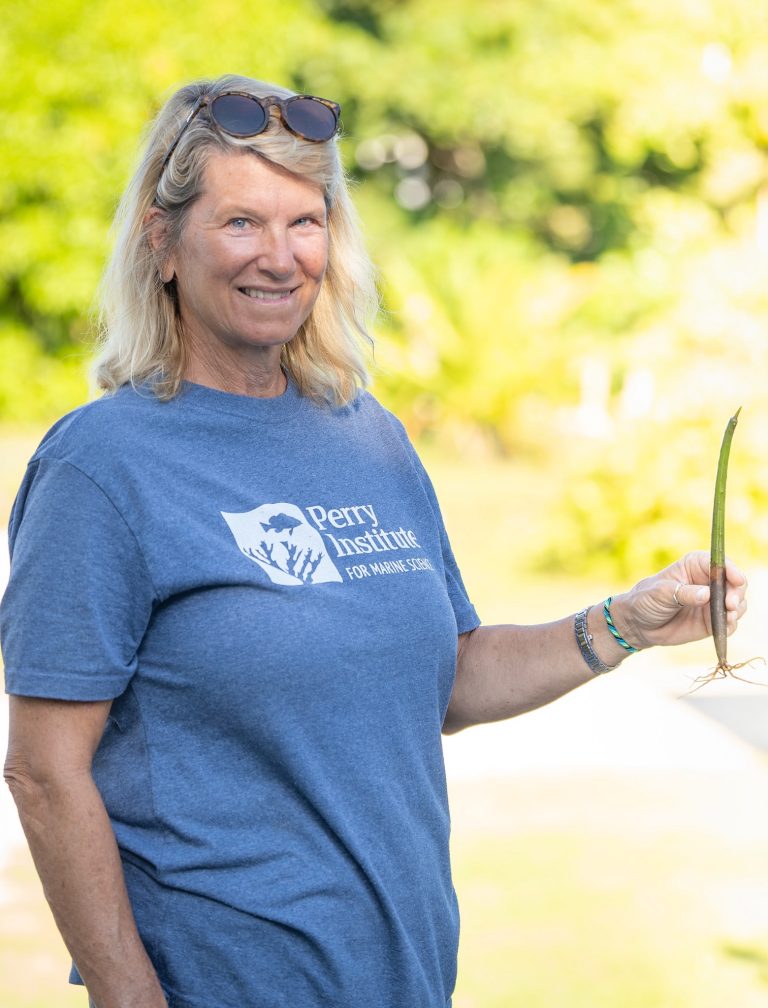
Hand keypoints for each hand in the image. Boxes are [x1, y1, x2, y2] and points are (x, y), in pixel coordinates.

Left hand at [612, 550, 747, 649]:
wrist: (638, 625)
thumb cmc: (646, 600)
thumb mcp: (660, 593)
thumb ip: (683, 593)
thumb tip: (707, 595)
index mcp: (695, 566)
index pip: (719, 563)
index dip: (731, 570)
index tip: (736, 580)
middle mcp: (708, 582)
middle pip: (735, 583)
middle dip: (737, 593)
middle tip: (730, 604)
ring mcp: (712, 602)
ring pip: (737, 602)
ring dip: (737, 609)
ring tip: (728, 617)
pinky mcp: (712, 621)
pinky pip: (729, 622)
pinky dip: (731, 624)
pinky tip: (724, 626)